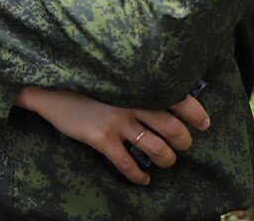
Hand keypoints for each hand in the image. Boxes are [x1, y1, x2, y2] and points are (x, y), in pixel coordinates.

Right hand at [15, 86, 209, 185]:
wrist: (49, 87)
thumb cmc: (85, 78)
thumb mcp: (114, 75)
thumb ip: (137, 84)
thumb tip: (164, 96)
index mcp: (138, 84)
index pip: (179, 98)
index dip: (196, 113)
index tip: (204, 123)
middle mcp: (132, 101)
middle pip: (173, 128)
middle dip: (184, 142)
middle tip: (183, 145)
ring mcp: (117, 120)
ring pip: (156, 149)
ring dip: (166, 160)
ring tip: (165, 162)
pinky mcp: (101, 137)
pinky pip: (127, 164)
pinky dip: (139, 177)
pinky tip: (143, 180)